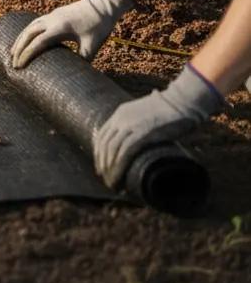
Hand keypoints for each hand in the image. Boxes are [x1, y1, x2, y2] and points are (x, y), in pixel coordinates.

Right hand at [11, 0, 136, 67]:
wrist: (103, 5)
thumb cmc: (99, 26)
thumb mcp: (92, 45)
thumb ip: (82, 60)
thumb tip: (75, 75)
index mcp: (60, 28)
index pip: (37, 42)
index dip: (26, 55)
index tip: (19, 66)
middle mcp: (52, 20)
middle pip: (28, 34)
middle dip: (18, 48)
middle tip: (13, 62)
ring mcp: (51, 15)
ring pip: (29, 27)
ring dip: (20, 39)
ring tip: (13, 52)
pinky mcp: (54, 14)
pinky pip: (35, 23)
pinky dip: (27, 32)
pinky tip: (25, 39)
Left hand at [93, 64, 223, 187]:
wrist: (184, 100)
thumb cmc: (171, 108)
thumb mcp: (146, 113)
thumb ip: (140, 124)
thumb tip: (140, 138)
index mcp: (120, 113)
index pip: (102, 135)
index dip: (99, 153)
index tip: (101, 165)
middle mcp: (121, 119)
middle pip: (104, 144)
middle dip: (102, 163)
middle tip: (105, 178)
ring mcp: (131, 125)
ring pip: (112, 150)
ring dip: (110, 169)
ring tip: (112, 182)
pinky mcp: (143, 132)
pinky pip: (125, 152)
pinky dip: (120, 166)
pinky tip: (119, 176)